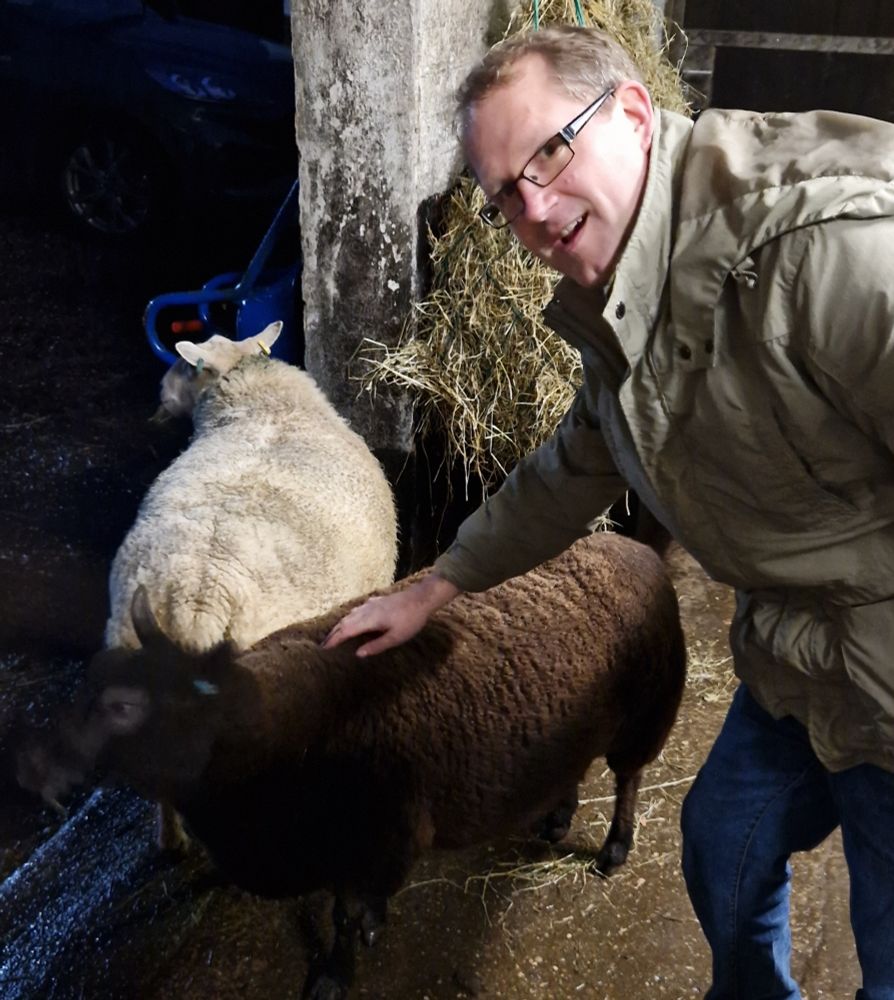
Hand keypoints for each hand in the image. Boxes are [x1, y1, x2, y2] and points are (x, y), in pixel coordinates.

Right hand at [322, 572, 460, 657]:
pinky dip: (349, 617)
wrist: (422, 598)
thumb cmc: (411, 620)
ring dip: (340, 625)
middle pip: (344, 622)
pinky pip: (357, 610)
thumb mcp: (395, 638)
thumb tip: (358, 654)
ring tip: (334, 634)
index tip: (323, 649)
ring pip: (349, 615)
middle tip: (323, 645)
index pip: (346, 631)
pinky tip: (351, 619)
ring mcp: (371, 604)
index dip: (334, 640)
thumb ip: (376, 646)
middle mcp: (366, 610)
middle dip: (333, 633)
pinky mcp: (376, 601)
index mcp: (369, 620)